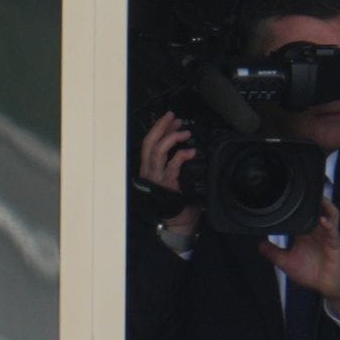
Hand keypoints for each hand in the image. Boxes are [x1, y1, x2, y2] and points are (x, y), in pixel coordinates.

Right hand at [137, 111, 201, 235]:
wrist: (180, 222)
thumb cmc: (179, 200)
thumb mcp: (175, 177)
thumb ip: (175, 162)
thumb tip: (186, 145)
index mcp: (149, 167)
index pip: (150, 142)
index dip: (158, 128)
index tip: (171, 118)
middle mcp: (149, 171)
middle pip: (150, 143)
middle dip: (161, 127)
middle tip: (174, 117)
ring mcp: (156, 179)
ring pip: (157, 152)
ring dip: (171, 138)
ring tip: (185, 132)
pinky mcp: (166, 186)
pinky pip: (171, 167)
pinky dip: (180, 157)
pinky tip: (190, 151)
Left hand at [260, 197, 339, 319]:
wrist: (326, 286)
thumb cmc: (310, 273)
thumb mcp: (286, 262)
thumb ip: (273, 253)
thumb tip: (259, 244)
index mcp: (306, 233)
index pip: (301, 214)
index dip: (296, 204)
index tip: (287, 195)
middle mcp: (317, 231)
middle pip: (317, 209)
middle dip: (314, 197)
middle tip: (308, 185)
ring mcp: (327, 236)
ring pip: (330, 214)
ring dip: (325, 205)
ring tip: (319, 197)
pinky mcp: (335, 244)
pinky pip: (333, 231)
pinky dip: (329, 225)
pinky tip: (323, 221)